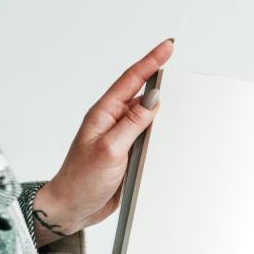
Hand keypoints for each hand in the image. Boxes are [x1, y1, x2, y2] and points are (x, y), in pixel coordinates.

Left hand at [31, 39, 173, 245]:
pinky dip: (162, 131)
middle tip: (176, 60)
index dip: (151, 60)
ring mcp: (121, 137)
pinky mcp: (128, 153)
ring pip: (148, 116)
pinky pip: (149, 136)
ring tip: (180, 94)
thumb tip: (152, 99)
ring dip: (163, 107)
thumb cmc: (81, 179)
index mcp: (104, 114)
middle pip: (141, 93)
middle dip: (160, 76)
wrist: (73, 208)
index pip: (132, 80)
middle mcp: (113, 122)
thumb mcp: (110, 149)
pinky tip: (171, 130)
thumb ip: (132, 124)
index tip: (168, 46)